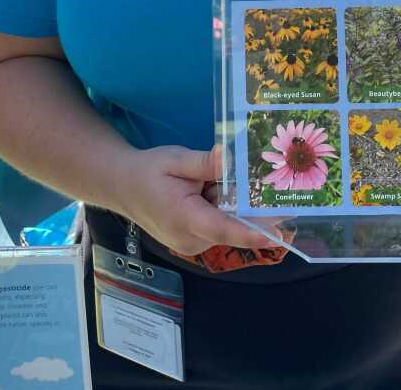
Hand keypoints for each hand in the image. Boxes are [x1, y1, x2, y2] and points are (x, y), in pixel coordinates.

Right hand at [115, 143, 280, 255]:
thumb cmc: (148, 171)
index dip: (253, 234)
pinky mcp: (191, 241)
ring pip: (225, 225)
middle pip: (231, 227)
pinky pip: (216, 226)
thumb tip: (230, 157)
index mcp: (185, 219)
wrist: (121, 186)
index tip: (279, 236)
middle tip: (275, 188)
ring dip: (233, 206)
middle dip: (251, 208)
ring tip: (234, 181)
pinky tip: (216, 188)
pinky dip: (222, 209)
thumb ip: (205, 162)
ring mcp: (190, 244)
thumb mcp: (176, 160)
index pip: (225, 229)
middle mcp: (190, 239)